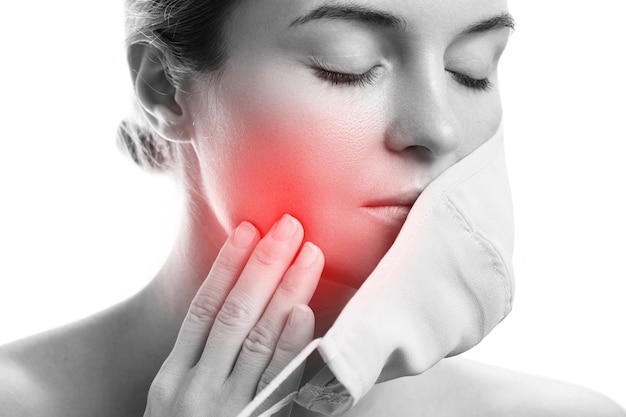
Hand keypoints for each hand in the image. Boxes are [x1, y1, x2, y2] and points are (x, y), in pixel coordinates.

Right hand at [144, 214, 323, 416]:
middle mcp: (196, 389)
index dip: (228, 265)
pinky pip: (276, 385)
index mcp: (173, 377)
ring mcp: (228, 411)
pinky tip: (305, 313)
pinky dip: (290, 347)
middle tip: (289, 225)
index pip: (204, 308)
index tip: (249, 228)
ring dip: (286, 292)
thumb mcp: (175, 402)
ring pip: (258, 339)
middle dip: (263, 265)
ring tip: (308, 252)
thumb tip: (240, 307)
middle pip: (234, 313)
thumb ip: (200, 361)